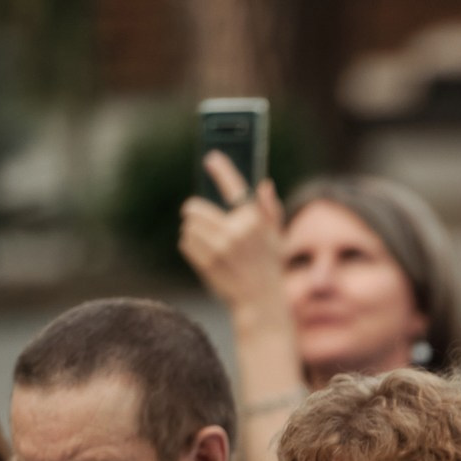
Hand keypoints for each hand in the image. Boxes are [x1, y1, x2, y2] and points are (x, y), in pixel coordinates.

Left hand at [179, 153, 286, 315]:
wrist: (260, 302)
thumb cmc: (269, 267)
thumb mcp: (276, 238)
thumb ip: (270, 210)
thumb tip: (264, 185)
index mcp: (254, 222)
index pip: (235, 188)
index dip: (222, 170)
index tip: (211, 157)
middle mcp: (237, 232)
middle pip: (194, 207)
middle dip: (194, 211)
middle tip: (199, 216)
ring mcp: (220, 248)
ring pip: (188, 225)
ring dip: (193, 229)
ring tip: (208, 241)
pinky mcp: (206, 262)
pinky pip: (185, 242)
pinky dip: (190, 245)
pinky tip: (205, 254)